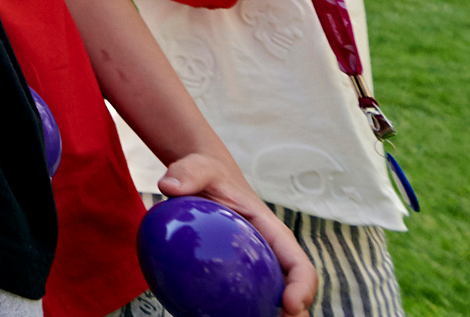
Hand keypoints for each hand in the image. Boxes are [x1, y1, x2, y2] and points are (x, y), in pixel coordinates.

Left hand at [156, 154, 318, 315]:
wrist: (203, 178)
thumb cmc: (207, 174)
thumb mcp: (200, 168)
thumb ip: (187, 173)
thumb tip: (166, 186)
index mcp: (275, 235)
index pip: (300, 266)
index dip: (303, 289)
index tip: (289, 304)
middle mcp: (272, 257)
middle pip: (293, 294)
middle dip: (292, 316)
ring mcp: (257, 269)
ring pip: (269, 302)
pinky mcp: (239, 275)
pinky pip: (242, 299)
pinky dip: (236, 312)